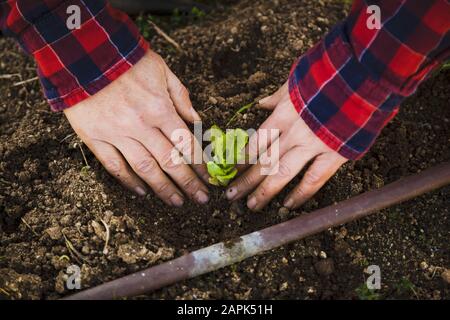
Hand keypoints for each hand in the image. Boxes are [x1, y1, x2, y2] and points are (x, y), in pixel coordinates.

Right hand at [64, 50, 208, 206]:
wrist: (83, 52)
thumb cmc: (127, 60)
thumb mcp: (162, 70)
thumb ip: (181, 97)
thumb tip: (197, 121)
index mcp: (159, 108)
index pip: (186, 144)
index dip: (200, 165)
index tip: (210, 179)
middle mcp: (140, 125)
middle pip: (169, 162)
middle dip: (188, 183)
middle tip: (201, 199)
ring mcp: (115, 133)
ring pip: (143, 169)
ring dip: (162, 188)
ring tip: (177, 202)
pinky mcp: (93, 137)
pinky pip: (113, 165)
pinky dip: (128, 181)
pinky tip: (142, 192)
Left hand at [226, 82, 346, 209]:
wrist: (364, 78)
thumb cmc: (328, 77)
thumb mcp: (297, 81)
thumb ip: (277, 96)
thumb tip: (260, 104)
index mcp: (283, 113)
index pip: (257, 141)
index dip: (242, 158)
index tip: (230, 170)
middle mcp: (294, 132)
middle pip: (264, 160)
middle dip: (246, 179)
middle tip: (230, 195)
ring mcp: (313, 145)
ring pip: (283, 172)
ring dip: (265, 191)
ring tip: (251, 206)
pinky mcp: (335, 154)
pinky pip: (314, 178)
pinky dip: (301, 193)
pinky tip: (287, 205)